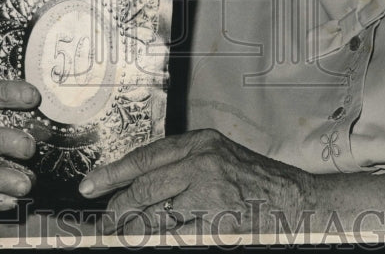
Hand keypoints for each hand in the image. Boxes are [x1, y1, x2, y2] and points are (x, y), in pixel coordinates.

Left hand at [78, 129, 314, 234]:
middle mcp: (204, 163)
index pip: (146, 157)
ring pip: (156, 215)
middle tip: (103, 222)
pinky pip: (177, 235)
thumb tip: (139, 183)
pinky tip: (150, 241)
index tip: (90, 185)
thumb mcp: (218, 157)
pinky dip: (160, 239)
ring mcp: (212, 194)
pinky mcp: (219, 223)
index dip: (113, 173)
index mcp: (200, 143)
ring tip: (121, 236)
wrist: (295, 199)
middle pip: (145, 187)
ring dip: (134, 230)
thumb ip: (182, 165)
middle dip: (118, 208)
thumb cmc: (255, 180)